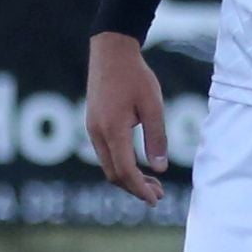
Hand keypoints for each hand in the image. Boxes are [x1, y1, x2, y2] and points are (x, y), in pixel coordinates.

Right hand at [86, 32, 167, 205]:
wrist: (111, 52)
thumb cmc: (135, 76)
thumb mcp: (153, 106)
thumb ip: (156, 138)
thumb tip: (159, 169)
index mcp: (112, 129)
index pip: (125, 170)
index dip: (140, 189)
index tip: (155, 200)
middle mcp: (97, 133)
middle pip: (113, 174)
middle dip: (135, 188)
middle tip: (158, 196)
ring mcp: (92, 129)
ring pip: (108, 166)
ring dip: (128, 179)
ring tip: (152, 184)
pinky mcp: (93, 124)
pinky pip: (105, 154)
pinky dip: (121, 166)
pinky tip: (137, 166)